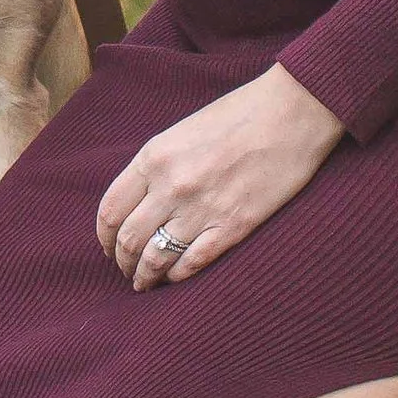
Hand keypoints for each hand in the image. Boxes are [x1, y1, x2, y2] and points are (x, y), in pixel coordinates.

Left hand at [96, 65, 343, 288]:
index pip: (111, 210)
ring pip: (156, 258)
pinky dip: (178, 276)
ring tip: (145, 283)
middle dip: (123, 262)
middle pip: (129, 240)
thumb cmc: (240, 114)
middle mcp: (171, 185)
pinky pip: (192, 263)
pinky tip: (176, 277)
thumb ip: (158, 166)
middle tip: (126, 270)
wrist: (292, 113)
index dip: (104, 237)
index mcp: (154, 157)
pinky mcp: (233, 227)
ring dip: (146, 276)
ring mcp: (201, 209)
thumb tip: (139, 200)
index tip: (108, 247)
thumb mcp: (183, 131)